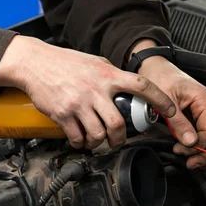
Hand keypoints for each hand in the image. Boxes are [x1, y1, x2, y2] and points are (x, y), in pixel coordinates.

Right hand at [0, 35, 176, 148]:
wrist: (34, 63)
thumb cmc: (65, 62)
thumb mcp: (95, 62)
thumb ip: (112, 75)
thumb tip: (129, 88)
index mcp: (108, 75)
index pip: (141, 86)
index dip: (160, 100)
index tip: (171, 111)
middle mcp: (95, 89)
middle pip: (118, 124)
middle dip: (120, 140)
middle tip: (118, 142)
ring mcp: (79, 103)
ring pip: (98, 134)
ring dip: (99, 144)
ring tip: (97, 142)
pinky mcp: (62, 114)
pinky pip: (77, 137)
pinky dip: (81, 143)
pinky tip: (80, 140)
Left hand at [132, 43, 205, 168]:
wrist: (154, 67)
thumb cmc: (159, 78)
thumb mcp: (165, 101)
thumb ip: (178, 123)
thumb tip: (190, 143)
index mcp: (204, 100)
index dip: (198, 145)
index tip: (181, 150)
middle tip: (191, 163)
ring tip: (193, 162)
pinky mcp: (201, 115)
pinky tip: (194, 153)